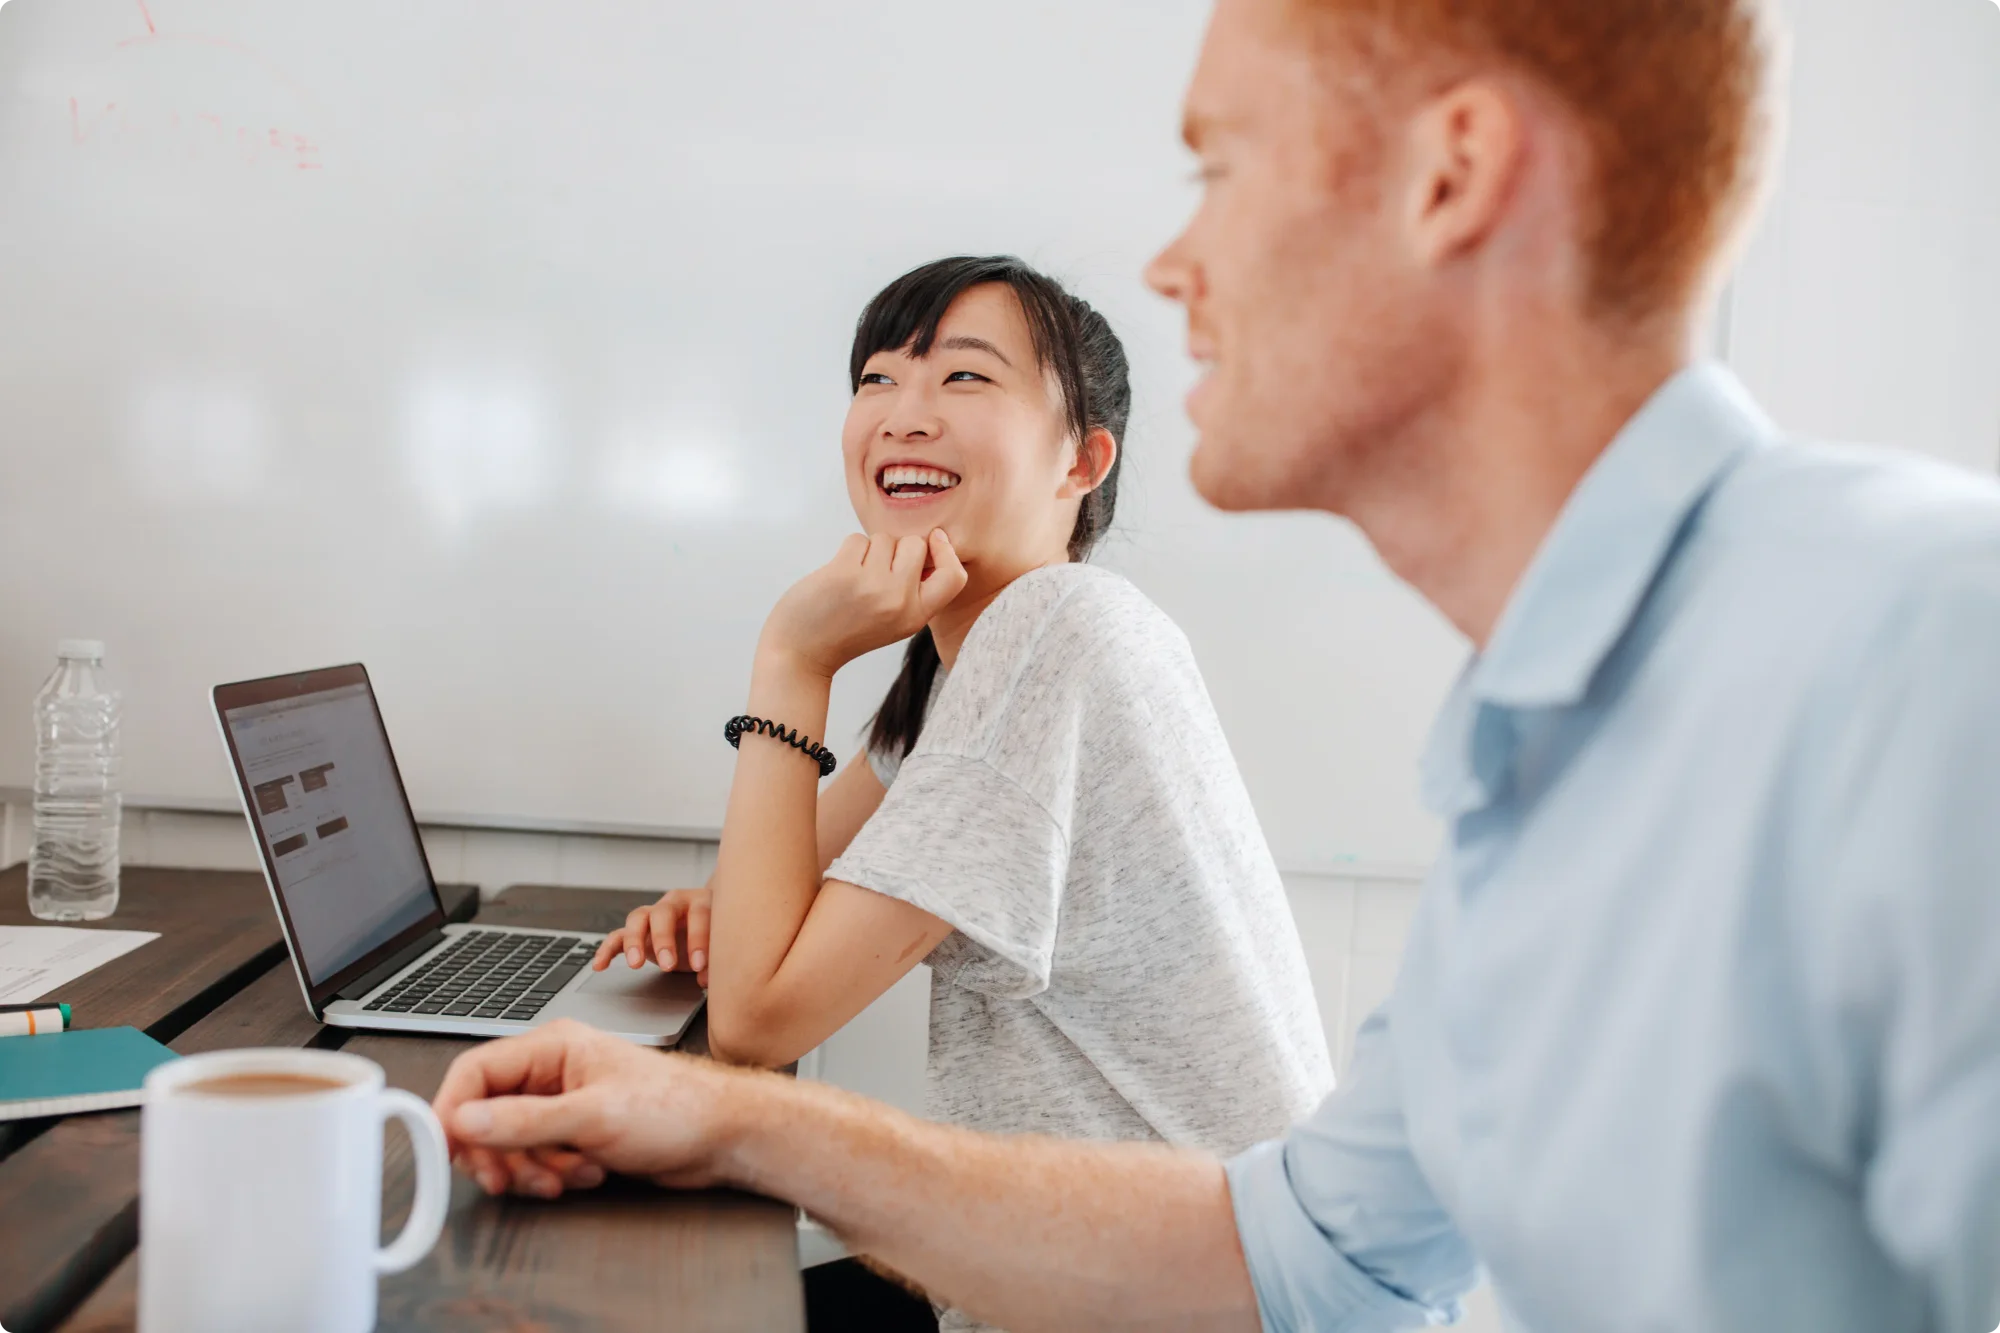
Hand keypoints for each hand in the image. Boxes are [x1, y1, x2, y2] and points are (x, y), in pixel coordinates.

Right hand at [433, 1019, 753, 1197]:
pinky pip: (536, 1157)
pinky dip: (551, 1174)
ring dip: (530, 1168)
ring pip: (510, 1141)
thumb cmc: (676, 1107)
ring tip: (567, 1174)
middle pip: (486, 1113)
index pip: (476, 1071)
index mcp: (553, 1046)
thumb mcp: (594, 1116)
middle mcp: (553, 1071)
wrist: (721, 1134)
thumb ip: (526, 1121)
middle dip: (497, 1151)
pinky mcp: (575, 1131)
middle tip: (509, 1177)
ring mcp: (563, 1102)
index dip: (452, 1110)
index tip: (447, 1148)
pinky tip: (585, 1173)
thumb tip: (466, 1122)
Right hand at [592, 888, 709, 985]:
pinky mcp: (637, 930)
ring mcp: (653, 914)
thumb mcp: (721, 944)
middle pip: (663, 913)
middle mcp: (675, 903)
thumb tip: (707, 980)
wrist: (706, 925)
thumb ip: (716, 960)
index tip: (700, 965)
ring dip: (634, 941)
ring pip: (637, 918)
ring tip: (635, 965)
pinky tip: (600, 965)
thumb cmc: (716, 933)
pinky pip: (618, 935)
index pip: (699, 915)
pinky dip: (608, 949)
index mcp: (701, 902)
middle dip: (664, 939)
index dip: (698, 939)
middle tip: (668, 965)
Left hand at [760, 529, 967, 677]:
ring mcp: (873, 586)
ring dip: (868, 550)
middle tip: (875, 572)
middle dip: (896, 548)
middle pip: (916, 544)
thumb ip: (914, 591)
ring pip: (884, 538)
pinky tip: (839, 574)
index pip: (954, 577)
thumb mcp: (894, 622)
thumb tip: (929, 544)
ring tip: (854, 577)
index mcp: (916, 616)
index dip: (947, 552)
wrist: (801, 652)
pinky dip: (847, 551)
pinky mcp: (845, 573)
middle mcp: (899, 601)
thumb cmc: (847, 631)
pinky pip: (857, 539)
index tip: (934, 541)